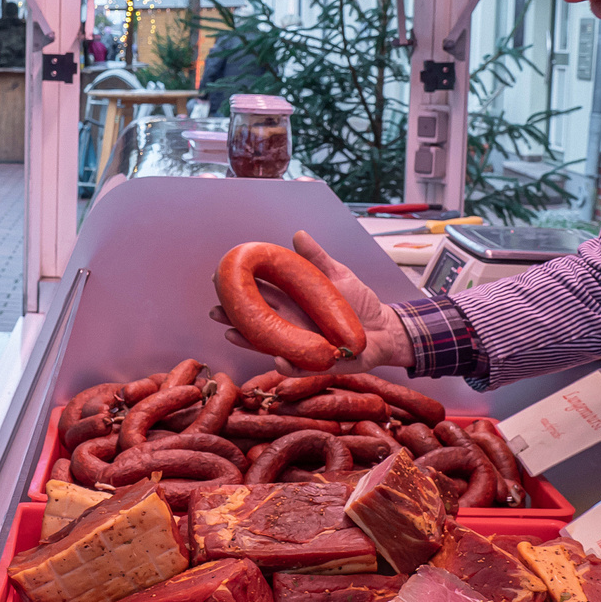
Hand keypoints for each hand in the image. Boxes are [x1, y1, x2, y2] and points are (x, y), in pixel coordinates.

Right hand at [208, 230, 416, 375]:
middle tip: (215, 309)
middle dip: (234, 316)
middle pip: (256, 320)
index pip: (260, 294)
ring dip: (249, 341)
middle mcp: (291, 324)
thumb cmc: (360, 304)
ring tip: (231, 334)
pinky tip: (277, 358)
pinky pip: (299, 366)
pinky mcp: (317, 362)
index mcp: (292, 302)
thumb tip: (297, 235)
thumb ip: (317, 258)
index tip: (220, 279)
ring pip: (269, 344)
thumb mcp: (338, 275)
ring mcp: (301, 343)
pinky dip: (287, 364)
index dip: (240, 288)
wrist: (385, 328)